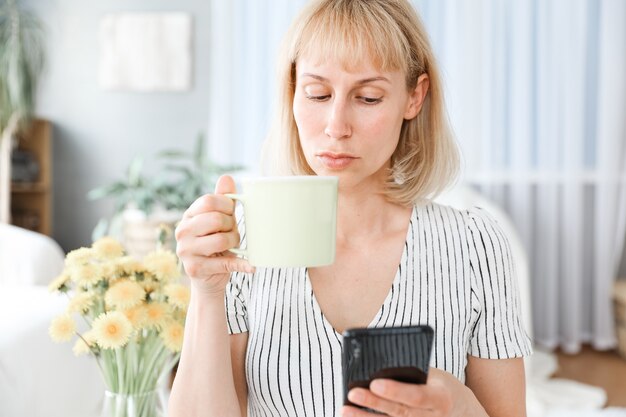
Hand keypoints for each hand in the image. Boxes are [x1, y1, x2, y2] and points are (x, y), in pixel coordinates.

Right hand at [175, 175, 254, 294]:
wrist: (209, 278)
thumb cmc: (216, 244)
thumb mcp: (220, 220)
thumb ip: (223, 200)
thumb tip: (226, 177)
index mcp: (188, 216)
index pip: (208, 201)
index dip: (226, 205)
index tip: (231, 213)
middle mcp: (182, 231)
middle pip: (215, 219)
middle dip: (231, 226)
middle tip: (232, 232)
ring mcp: (186, 250)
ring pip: (220, 239)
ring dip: (234, 242)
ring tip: (234, 246)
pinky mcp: (195, 268)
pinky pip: (224, 263)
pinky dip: (241, 265)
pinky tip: (252, 266)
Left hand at [341, 368, 484, 416]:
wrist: (462, 411)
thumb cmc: (440, 386)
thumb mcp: (434, 375)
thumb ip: (411, 373)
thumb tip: (377, 365)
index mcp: (441, 398)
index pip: (416, 396)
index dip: (395, 391)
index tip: (375, 383)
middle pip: (400, 413)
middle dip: (374, 404)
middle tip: (353, 393)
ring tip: (345, 409)